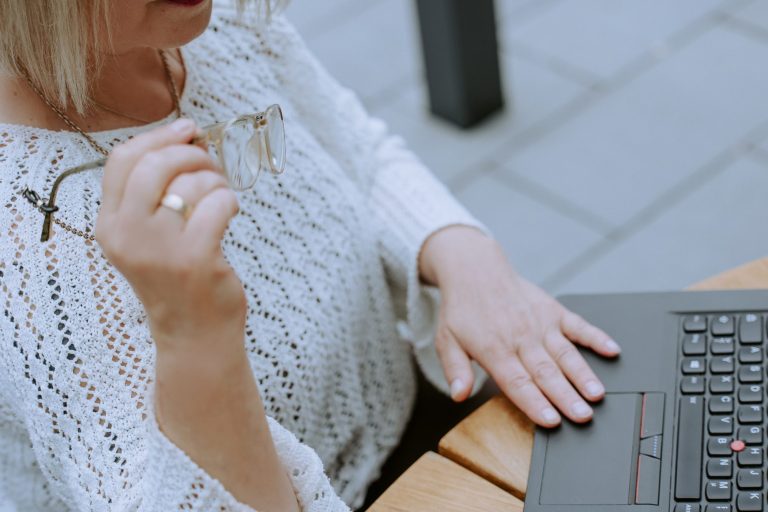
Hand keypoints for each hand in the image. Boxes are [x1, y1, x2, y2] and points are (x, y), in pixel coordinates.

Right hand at [95, 118, 243, 357]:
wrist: (193, 335)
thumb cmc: (176, 278)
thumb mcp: (148, 237)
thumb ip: (156, 192)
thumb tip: (188, 139)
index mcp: (110, 225)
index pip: (122, 160)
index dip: (158, 137)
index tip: (187, 130)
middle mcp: (127, 236)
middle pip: (154, 164)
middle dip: (190, 153)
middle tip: (209, 163)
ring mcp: (160, 249)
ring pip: (190, 183)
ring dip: (215, 180)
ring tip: (221, 196)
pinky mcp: (195, 259)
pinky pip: (217, 204)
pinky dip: (230, 200)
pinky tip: (230, 212)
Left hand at [419, 226, 620, 426]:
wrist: (475, 270)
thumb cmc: (462, 309)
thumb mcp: (446, 340)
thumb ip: (455, 369)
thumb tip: (458, 394)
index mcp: (494, 348)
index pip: (517, 382)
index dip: (535, 403)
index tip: (551, 421)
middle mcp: (521, 337)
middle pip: (546, 372)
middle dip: (566, 397)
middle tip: (583, 416)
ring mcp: (540, 323)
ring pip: (565, 353)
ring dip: (583, 374)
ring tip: (597, 394)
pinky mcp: (553, 310)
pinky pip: (578, 325)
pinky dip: (596, 337)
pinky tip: (612, 350)